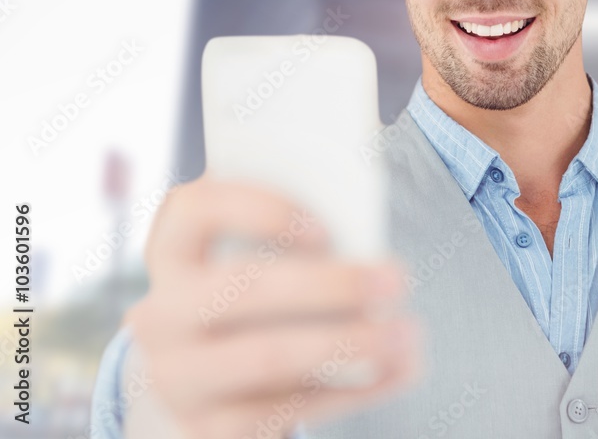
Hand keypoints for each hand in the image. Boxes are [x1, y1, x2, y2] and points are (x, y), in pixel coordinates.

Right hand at [124, 175, 422, 438]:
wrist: (208, 368)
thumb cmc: (250, 282)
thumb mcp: (253, 246)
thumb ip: (290, 229)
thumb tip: (359, 227)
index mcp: (172, 247)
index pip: (197, 209)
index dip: (261, 213)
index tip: (326, 229)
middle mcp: (161, 312)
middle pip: (242, 291)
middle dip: (329, 286)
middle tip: (395, 279)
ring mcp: (178, 377)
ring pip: (267, 359)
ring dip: (349, 344)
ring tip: (407, 332)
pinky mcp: (208, 429)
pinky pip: (286, 411)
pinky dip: (351, 391)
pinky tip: (395, 369)